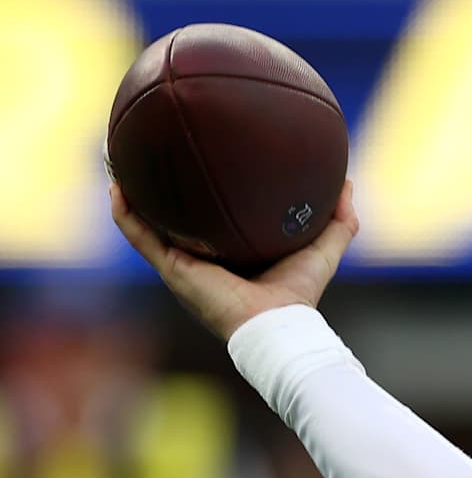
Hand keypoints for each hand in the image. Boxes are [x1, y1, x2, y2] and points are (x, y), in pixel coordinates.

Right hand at [110, 178, 358, 341]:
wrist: (277, 324)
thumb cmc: (300, 294)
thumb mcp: (324, 248)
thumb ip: (340, 219)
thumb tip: (347, 182)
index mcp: (232, 253)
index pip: (214, 219)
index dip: (205, 194)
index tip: (201, 161)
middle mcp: (203, 257)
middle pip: (175, 218)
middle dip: (161, 189)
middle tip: (153, 153)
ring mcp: (183, 263)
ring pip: (147, 223)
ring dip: (131, 194)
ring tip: (121, 161)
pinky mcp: (172, 270)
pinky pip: (140, 236)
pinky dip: (126, 212)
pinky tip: (117, 185)